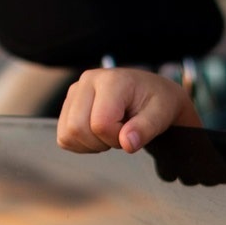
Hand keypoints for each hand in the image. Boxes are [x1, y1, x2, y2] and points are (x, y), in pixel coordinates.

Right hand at [57, 68, 200, 153]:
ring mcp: (75, 91)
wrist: (154, 94)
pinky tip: (99, 134)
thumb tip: (127, 143)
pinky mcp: (69, 103)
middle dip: (101, 142)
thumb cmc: (158, 102)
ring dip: (90, 144)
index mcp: (112, 80)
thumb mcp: (162, 115)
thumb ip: (145, 129)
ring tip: (110, 132)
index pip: (100, 123)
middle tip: (121, 133)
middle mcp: (88, 81)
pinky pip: (63, 136)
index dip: (117, 138)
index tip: (132, 131)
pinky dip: (80, 143)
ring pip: (67, 134)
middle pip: (77, 128)